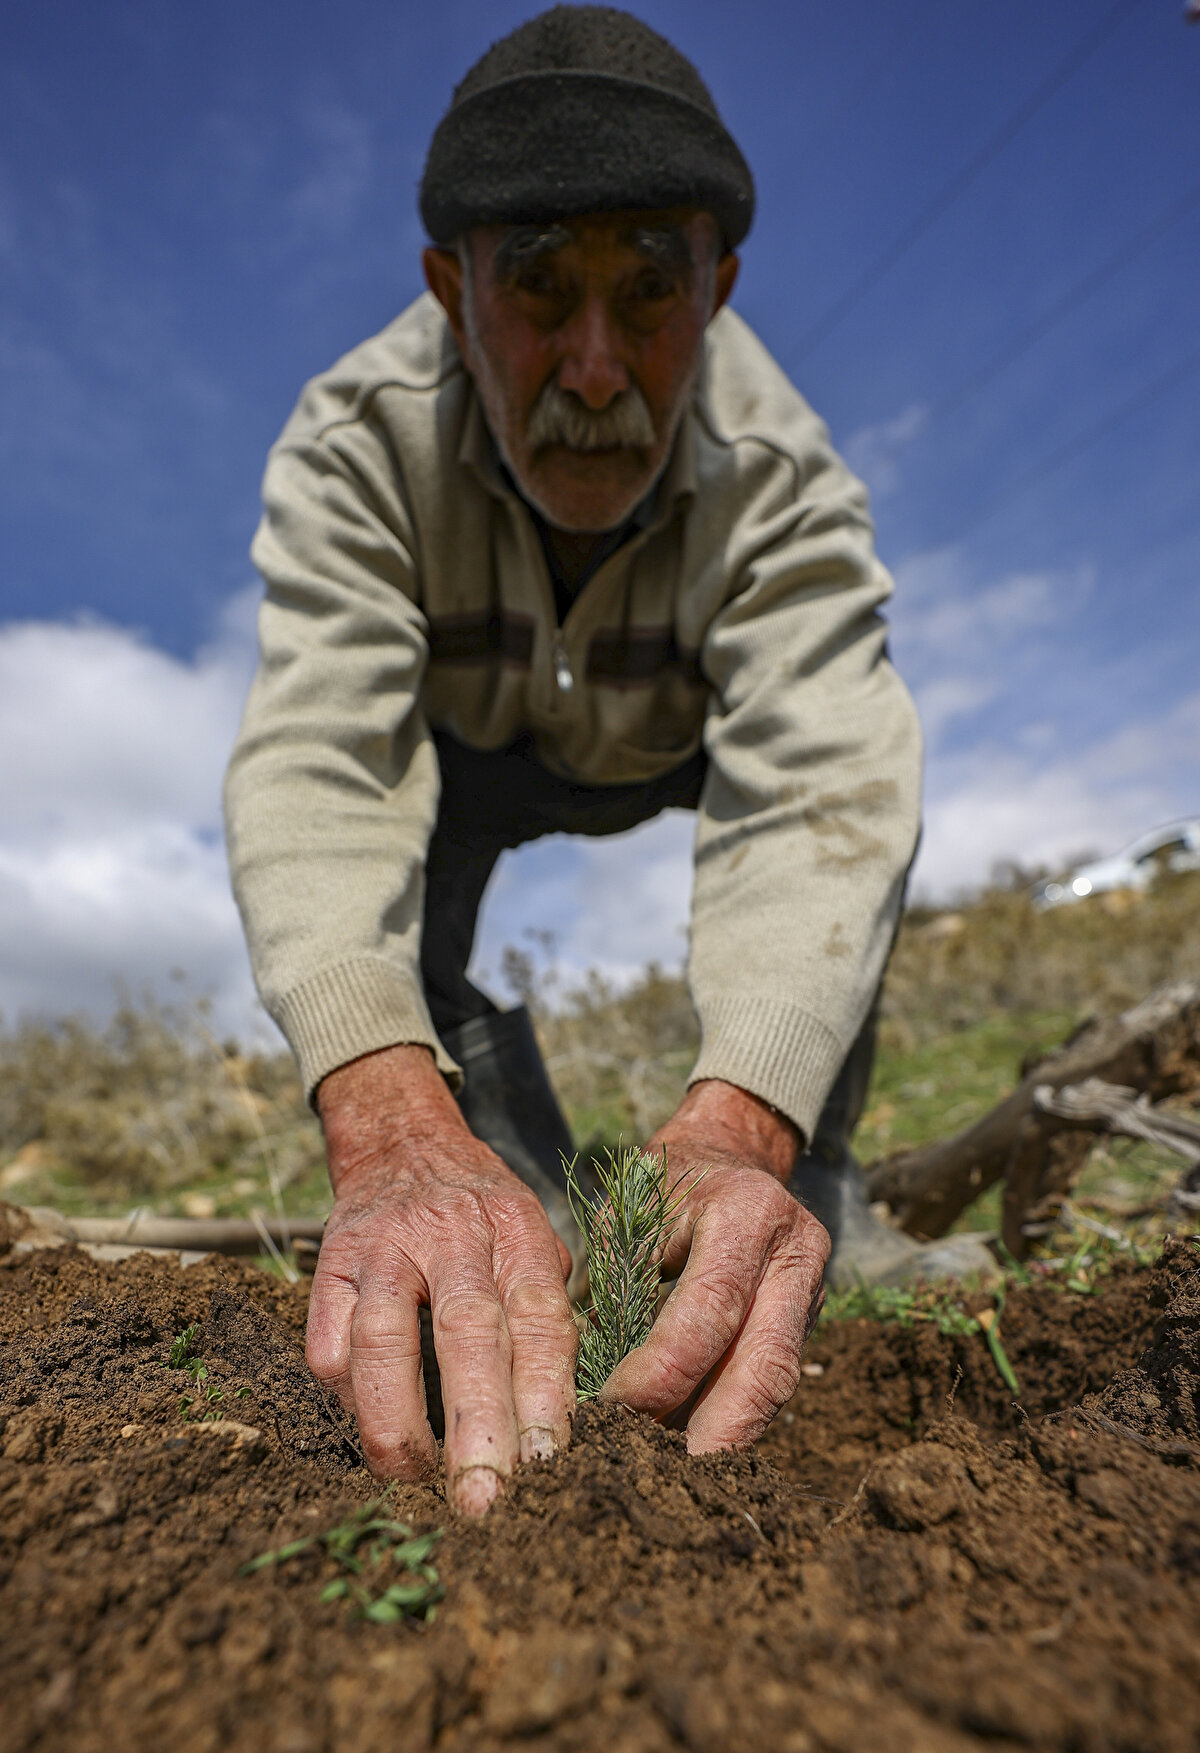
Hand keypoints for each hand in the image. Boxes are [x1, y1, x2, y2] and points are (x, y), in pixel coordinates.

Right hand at [306, 1044, 577, 1515]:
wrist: (402, 1141)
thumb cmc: (482, 1213)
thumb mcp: (533, 1235)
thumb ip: (548, 1306)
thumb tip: (569, 1414)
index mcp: (516, 1230)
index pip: (539, 1315)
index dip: (544, 1391)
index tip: (551, 1461)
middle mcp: (451, 1235)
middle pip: (467, 1331)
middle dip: (478, 1423)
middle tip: (486, 1500)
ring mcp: (384, 1249)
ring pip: (384, 1341)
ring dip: (398, 1422)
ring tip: (414, 1483)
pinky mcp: (329, 1266)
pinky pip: (329, 1343)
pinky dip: (348, 1400)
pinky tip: (370, 1435)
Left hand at [600, 1080, 828, 1449]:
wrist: (730, 1152)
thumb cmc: (663, 1186)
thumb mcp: (630, 1214)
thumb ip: (618, 1288)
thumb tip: (586, 1385)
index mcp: (748, 1213)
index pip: (707, 1314)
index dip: (659, 1373)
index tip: (609, 1411)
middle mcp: (796, 1251)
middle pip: (764, 1366)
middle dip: (715, 1434)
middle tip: (663, 1483)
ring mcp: (813, 1288)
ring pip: (776, 1383)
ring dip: (725, 1436)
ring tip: (671, 1478)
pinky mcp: (808, 1318)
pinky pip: (772, 1380)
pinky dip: (732, 1419)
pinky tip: (691, 1448)